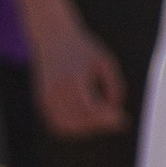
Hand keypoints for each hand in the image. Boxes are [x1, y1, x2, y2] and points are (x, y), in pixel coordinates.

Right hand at [34, 18, 125, 136]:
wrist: (53, 37)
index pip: (91, 109)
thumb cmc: (84, 50)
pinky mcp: (40, 101)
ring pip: (68, 127)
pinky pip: (58, 124)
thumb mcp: (106, 62)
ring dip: (87, 128)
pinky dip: (73, 126)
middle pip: (81, 121)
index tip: (124, 120)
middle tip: (115, 118)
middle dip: (101, 124)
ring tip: (101, 115)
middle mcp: (56, 89)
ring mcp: (46, 97)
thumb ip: (115, 86)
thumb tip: (115, 110)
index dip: (109, 118)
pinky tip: (87, 117)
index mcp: (73, 78)